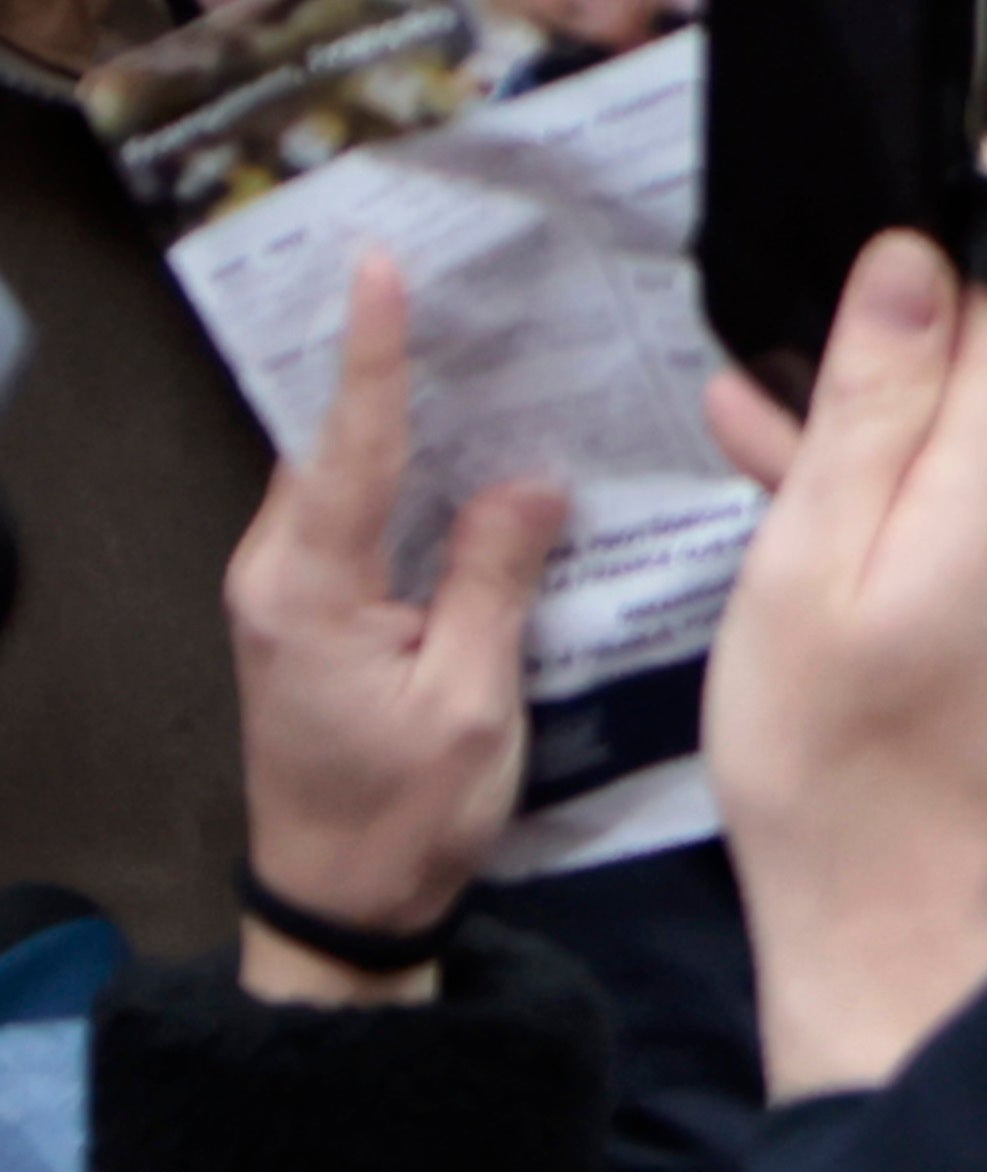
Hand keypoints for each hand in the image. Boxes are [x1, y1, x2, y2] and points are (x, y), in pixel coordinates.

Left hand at [223, 255, 553, 987]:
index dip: (373, 353)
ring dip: (398, 421)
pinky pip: (351, 520)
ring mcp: (280, 597)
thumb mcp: (471, 701)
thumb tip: (528, 480)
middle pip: (333, 446)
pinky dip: (399, 477)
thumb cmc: (407, 814)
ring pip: (340, 480)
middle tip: (456, 284)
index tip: (379, 266)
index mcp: (310, 591)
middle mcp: (274, 577)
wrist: (338, 905)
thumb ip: (494, 579)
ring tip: (469, 348)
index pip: (349, 447)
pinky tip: (460, 457)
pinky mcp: (302, 618)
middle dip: (388, 366)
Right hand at [700, 209, 986, 1095]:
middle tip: (786, 325)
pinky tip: (808, 476)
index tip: (895, 193)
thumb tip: (914, 262)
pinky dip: (922, 470)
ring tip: (764, 413)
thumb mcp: (807, 562)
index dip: (968, 227)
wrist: (902, 918)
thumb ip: (870, 402)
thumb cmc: (831, 762)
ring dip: (898, 401)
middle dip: (914, 320)